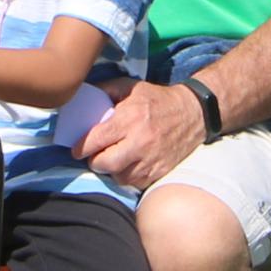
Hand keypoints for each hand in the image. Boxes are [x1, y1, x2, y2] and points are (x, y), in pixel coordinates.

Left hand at [74, 77, 208, 191]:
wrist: (194, 113)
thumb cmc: (158, 100)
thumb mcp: (132, 87)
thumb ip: (106, 90)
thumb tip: (84, 97)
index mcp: (130, 118)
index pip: (96, 140)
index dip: (81, 147)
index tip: (76, 150)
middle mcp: (140, 141)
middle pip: (104, 163)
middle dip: (94, 161)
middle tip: (94, 156)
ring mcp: (151, 159)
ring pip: (119, 177)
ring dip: (112, 170)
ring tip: (113, 160)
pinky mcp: (160, 171)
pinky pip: (135, 183)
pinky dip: (128, 177)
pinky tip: (128, 165)